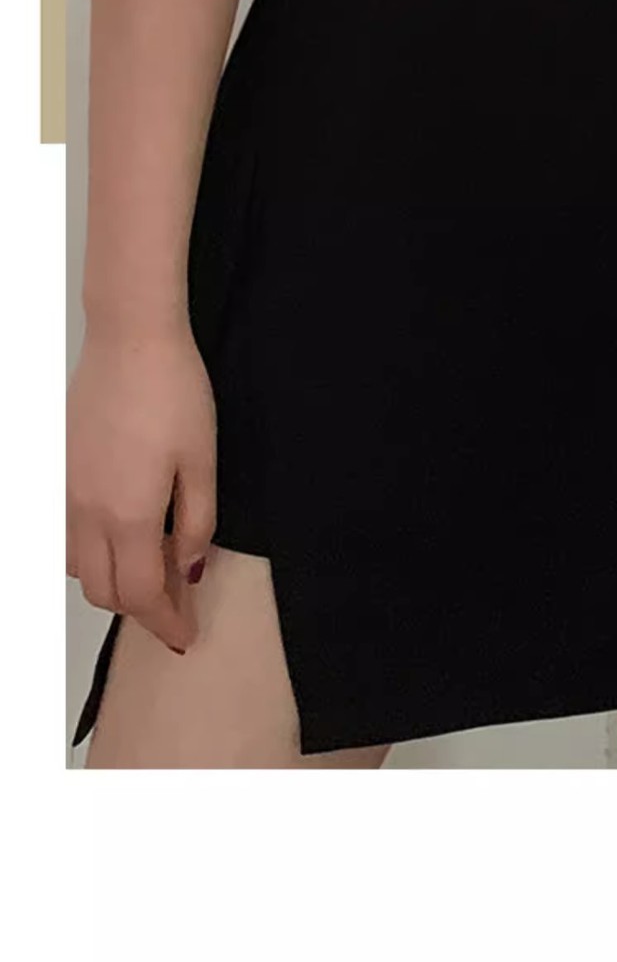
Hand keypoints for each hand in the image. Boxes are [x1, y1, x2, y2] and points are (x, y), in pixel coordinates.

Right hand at [66, 318, 216, 654]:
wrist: (129, 339)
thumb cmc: (173, 390)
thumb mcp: (202, 459)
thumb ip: (197, 520)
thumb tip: (191, 568)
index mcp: (128, 515)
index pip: (142, 595)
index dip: (165, 623)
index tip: (185, 635)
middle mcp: (85, 513)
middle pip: (104, 591)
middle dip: (140, 608)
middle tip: (176, 602)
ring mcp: (63, 494)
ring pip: (76, 568)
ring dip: (109, 581)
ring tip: (149, 566)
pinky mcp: (55, 472)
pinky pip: (62, 537)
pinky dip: (87, 553)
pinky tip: (117, 534)